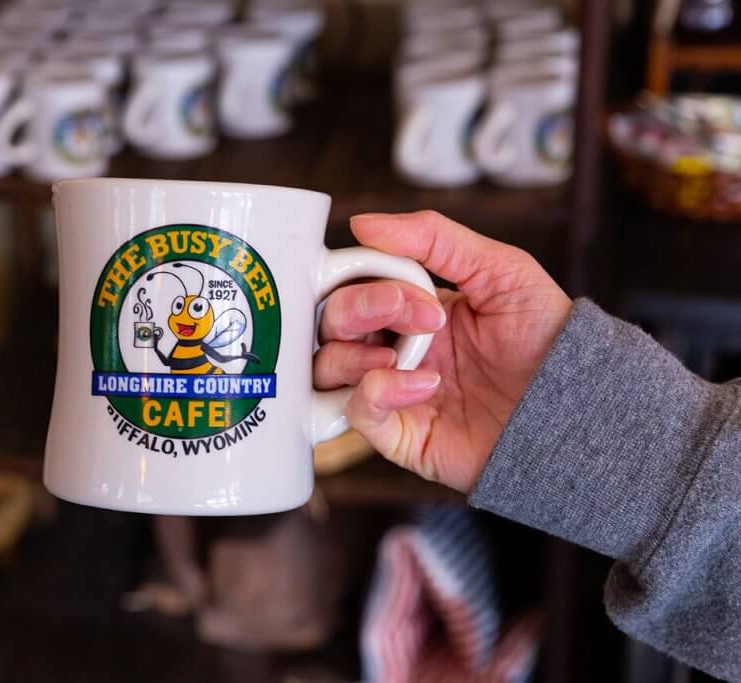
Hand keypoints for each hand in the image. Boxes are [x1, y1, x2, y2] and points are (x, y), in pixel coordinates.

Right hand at [315, 211, 572, 492]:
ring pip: (326, 366)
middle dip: (361, 308)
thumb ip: (434, 239)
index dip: (359, 276)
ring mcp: (391, 391)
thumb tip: (363, 223)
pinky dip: (378, 393)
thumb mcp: (500, 269)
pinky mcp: (398, 434)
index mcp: (410, 307)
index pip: (352, 283)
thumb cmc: (547, 338)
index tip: (391, 274)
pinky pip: (356, 411)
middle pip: (330, 322)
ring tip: (401, 356)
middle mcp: (392, 347)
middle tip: (415, 314)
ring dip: (354, 354)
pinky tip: (425, 386)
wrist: (578, 407)